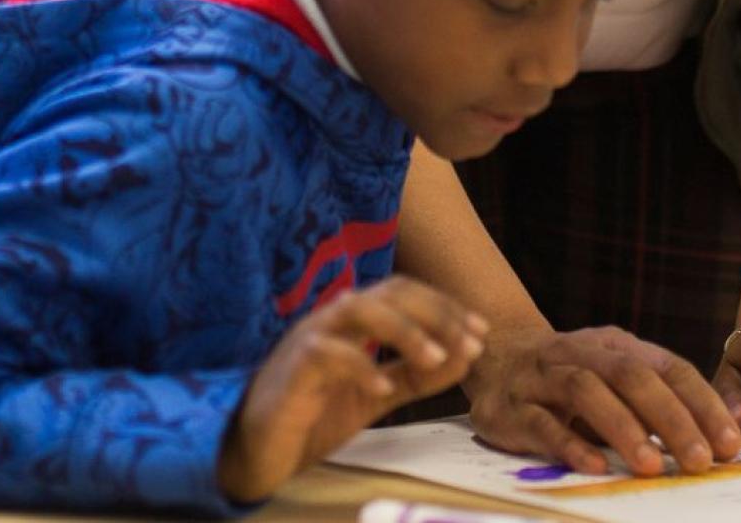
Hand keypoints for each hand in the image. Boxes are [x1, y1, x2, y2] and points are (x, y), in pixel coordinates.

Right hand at [217, 276, 487, 502]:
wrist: (259, 448)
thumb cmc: (314, 413)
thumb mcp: (377, 392)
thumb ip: (416, 375)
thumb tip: (465, 356)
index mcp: (354, 321)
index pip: (405, 294)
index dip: (445, 308)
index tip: (481, 331)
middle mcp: (333, 319)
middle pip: (387, 293)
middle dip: (434, 313)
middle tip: (469, 342)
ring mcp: (310, 338)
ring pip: (356, 308)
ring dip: (402, 329)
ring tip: (436, 358)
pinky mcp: (292, 368)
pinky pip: (325, 354)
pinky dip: (358, 365)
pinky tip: (382, 388)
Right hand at [462, 322, 740, 477]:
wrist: (491, 355)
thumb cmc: (568, 378)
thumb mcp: (611, 380)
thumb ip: (653, 406)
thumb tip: (716, 446)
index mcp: (614, 346)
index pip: (666, 366)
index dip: (701, 403)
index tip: (731, 443)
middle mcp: (579, 352)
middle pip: (629, 374)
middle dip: (670, 417)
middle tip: (701, 459)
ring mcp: (542, 377)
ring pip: (585, 390)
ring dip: (622, 427)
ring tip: (652, 466)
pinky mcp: (511, 408)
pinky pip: (542, 423)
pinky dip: (570, 444)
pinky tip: (595, 467)